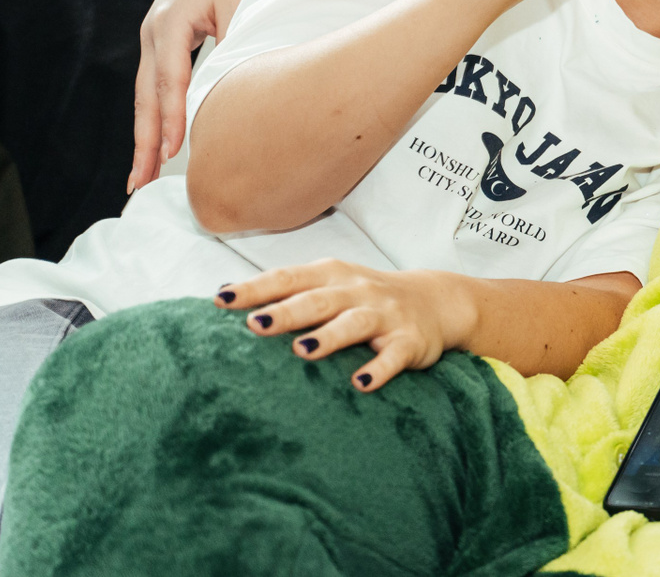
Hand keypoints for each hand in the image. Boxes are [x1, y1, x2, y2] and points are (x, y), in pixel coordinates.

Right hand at [130, 0, 264, 192]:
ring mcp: (154, 38)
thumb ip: (235, 40)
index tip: (175, 152)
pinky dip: (155, 115)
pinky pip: (155, 86)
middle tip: (140, 183)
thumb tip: (235, 83)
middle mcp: (155, 32)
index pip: (170, 81)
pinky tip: (155, 143)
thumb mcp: (241, 1)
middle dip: (145, 141)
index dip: (173, 118)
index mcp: (171, 22)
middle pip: (146, 96)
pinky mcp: (163, 42)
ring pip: (146, 95)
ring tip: (140, 176)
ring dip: (145, 135)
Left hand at [216, 260, 475, 391]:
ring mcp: (385, 315)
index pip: (288, 279)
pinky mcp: (410, 341)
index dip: (255, 288)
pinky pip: (394, 355)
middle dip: (286, 312)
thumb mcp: (332, 286)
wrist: (438, 301)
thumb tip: (225, 297)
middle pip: (317, 300)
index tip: (221, 300)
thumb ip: (288, 292)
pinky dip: (379, 368)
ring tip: (303, 351)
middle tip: (255, 326)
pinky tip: (362, 383)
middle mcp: (358, 291)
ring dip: (329, 336)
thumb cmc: (367, 297)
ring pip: (354, 323)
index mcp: (332, 276)